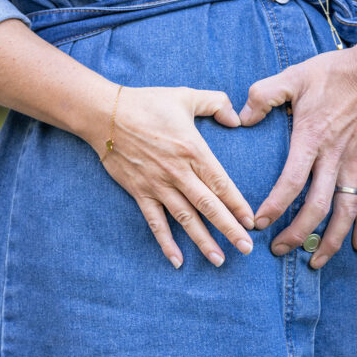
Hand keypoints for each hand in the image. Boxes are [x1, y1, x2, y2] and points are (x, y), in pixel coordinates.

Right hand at [90, 86, 254, 268]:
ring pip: (185, 219)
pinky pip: (155, 222)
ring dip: (203, 241)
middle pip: (208, 206)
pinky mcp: (139, 192)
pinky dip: (166, 243)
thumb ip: (217, 103)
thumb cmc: (147, 103)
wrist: (104, 114)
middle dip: (229, 229)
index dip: (238, 204)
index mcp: (193, 150)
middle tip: (246, 248)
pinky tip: (178, 261)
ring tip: (219, 260)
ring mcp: (157, 185)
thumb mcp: (186, 95)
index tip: (251, 221)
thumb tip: (237, 119)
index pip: (221, 183)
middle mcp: (178, 172)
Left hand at [239, 41, 356, 268]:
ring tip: (315, 261)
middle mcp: (334, 158)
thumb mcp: (293, 77)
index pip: (291, 182)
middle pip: (318, 207)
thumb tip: (240, 118)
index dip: (274, 206)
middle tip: (278, 250)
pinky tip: (356, 245)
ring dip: (331, 241)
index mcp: (312, 139)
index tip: (258, 223)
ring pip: (345, 213)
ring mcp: (355, 165)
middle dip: (298, 234)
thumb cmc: (334, 73)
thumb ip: (263, 95)